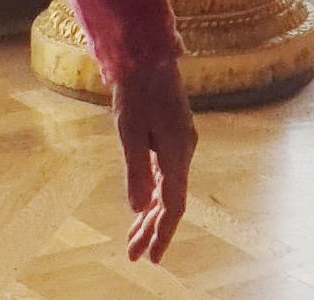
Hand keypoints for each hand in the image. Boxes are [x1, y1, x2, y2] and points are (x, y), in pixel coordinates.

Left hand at [112, 57, 195, 262]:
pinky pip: (165, 175)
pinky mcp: (171, 136)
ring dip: (150, 214)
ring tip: (134, 239)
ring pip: (167, 189)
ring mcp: (179, 144)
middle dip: (152, 230)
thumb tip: (136, 206)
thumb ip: (136, 170)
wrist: (147, 57)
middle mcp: (183, 151)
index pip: (173, 204)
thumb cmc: (137, 92)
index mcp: (177, 153)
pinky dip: (152, 194)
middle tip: (135, 255)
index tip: (151, 257)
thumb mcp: (130, 132)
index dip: (162, 232)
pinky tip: (142, 206)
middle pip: (170, 201)